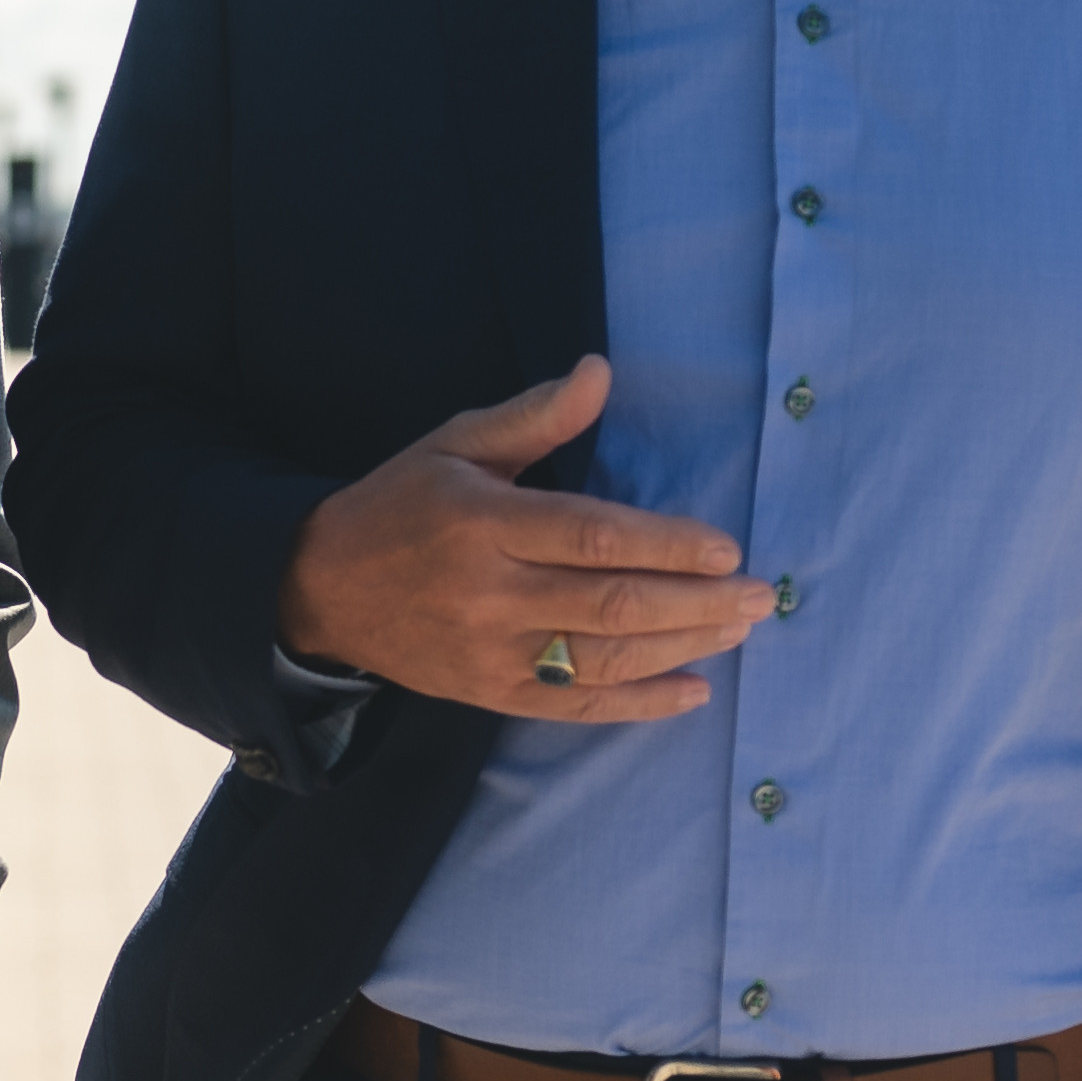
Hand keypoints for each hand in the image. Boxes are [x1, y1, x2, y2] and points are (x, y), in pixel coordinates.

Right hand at [276, 357, 767, 723]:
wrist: (322, 589)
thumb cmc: (401, 505)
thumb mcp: (455, 444)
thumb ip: (535, 417)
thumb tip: (601, 372)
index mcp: (483, 524)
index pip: (593, 537)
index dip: (667, 545)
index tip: (726, 547)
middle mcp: (489, 593)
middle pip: (612, 604)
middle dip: (697, 602)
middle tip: (759, 595)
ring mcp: (491, 653)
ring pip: (605, 659)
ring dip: (684, 647)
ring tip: (739, 630)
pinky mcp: (491, 694)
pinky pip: (579, 708)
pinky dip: (642, 704)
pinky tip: (694, 690)